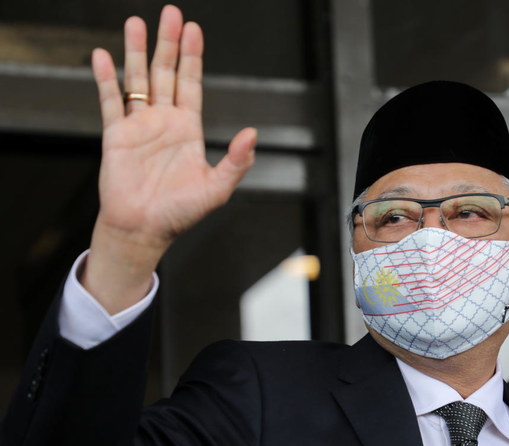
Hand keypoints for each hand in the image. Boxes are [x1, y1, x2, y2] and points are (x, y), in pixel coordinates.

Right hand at [83, 5, 255, 313]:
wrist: (143, 229)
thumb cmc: (180, 213)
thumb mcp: (217, 188)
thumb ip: (237, 161)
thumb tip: (252, 134)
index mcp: (189, 129)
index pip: (192, 84)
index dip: (193, 57)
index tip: (194, 30)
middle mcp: (164, 122)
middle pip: (166, 73)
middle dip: (168, 43)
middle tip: (170, 13)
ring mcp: (139, 126)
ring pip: (137, 80)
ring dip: (136, 52)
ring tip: (135, 23)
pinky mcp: (115, 136)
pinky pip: (110, 102)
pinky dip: (106, 79)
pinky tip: (103, 56)